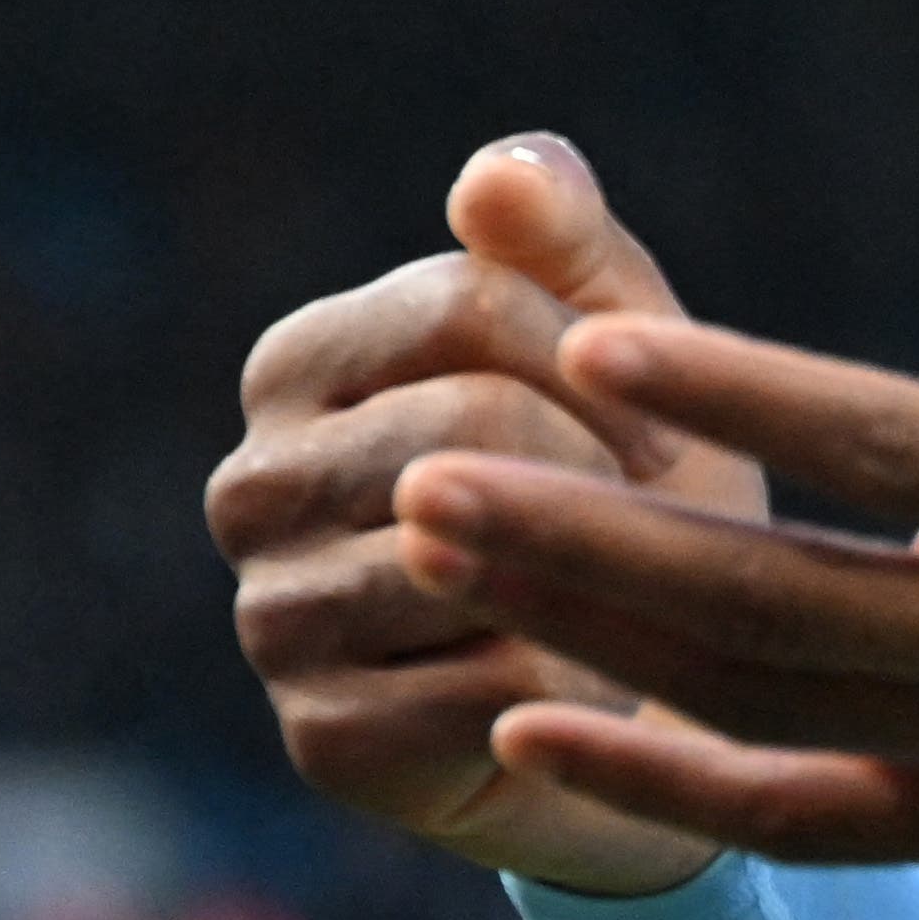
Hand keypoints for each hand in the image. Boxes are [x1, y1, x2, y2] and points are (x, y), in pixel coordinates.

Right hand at [207, 137, 763, 900]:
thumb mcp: (606, 342)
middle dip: (600, 471)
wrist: (632, 692)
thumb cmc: (614, 481)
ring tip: (621, 594)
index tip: (666, 429)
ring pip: (469, 559)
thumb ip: (558, 238)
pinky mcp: (320, 740)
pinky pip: (481, 690)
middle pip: (465, 425)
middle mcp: (252, 486)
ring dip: (588, 582)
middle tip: (657, 522)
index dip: (598, 360)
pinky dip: (570, 687)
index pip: (461, 305)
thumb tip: (496, 179)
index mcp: (297, 361)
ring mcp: (270, 619)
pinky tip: (590, 684)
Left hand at [392, 130, 918, 877]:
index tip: (589, 341)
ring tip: (441, 561)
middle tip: (422, 477)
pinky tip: (538, 732)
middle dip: (583, 538)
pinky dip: (666, 788)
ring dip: (589, 637)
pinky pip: (806, 824)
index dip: (733, 391)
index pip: (885, 444)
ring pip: (763, 710)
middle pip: (773, 597)